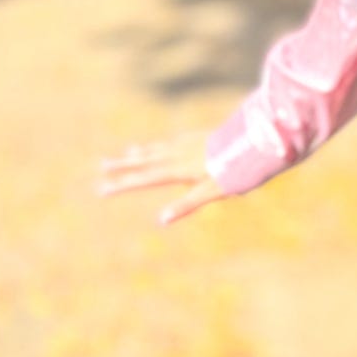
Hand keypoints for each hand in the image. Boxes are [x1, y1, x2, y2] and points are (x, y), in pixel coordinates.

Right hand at [98, 130, 226, 225]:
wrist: (255, 137)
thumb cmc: (236, 169)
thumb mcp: (213, 191)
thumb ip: (187, 203)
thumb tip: (162, 219)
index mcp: (178, 168)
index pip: (144, 178)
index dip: (122, 184)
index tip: (101, 189)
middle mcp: (178, 153)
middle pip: (145, 160)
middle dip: (123, 164)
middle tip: (101, 164)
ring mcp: (188, 142)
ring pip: (158, 147)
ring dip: (140, 152)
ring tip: (127, 152)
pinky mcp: (198, 137)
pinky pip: (172, 141)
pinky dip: (160, 144)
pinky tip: (163, 145)